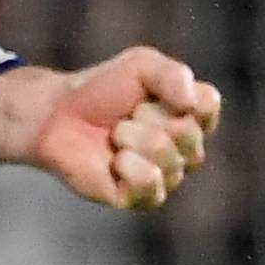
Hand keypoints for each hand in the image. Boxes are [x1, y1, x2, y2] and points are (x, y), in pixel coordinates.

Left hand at [4, 46, 223, 208]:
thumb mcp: (141, 65)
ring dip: (129, 136)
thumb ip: (173, 74)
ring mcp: (168, 177)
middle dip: (146, 115)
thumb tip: (192, 104)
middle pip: (186, 130)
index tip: (145, 92)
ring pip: (165, 152)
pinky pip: (150, 181)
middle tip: (125, 116)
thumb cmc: (102, 90)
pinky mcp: (144, 198)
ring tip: (115, 136)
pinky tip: (114, 161)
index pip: (207, 105)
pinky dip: (126, 164)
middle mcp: (188, 150)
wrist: (58, 116)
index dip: (172, 93)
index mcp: (194, 117)